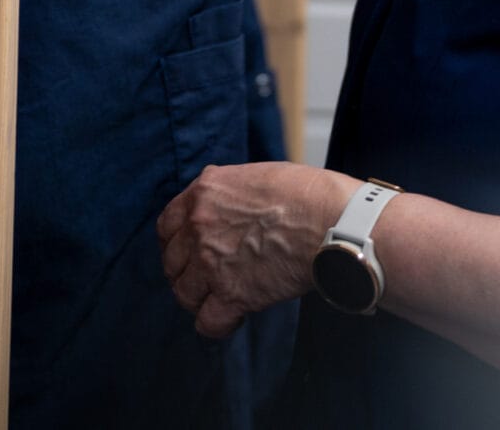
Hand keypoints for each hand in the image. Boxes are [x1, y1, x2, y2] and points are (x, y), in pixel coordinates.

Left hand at [156, 162, 356, 338]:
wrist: (332, 221)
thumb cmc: (307, 194)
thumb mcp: (257, 175)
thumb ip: (230, 192)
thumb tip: (229, 208)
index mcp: (204, 192)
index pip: (167, 224)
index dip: (176, 242)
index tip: (189, 250)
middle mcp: (198, 226)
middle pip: (172, 262)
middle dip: (188, 272)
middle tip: (210, 278)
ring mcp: (211, 263)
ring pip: (184, 294)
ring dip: (201, 299)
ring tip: (223, 299)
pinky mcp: (231, 295)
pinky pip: (207, 323)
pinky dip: (218, 325)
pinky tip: (235, 318)